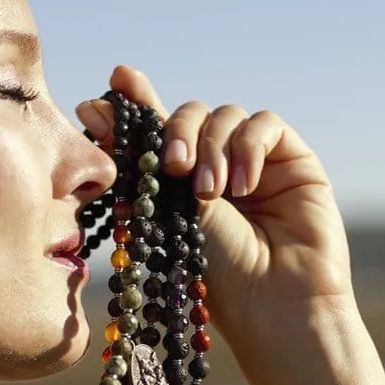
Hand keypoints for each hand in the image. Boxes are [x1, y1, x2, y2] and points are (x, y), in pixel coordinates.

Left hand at [77, 65, 357, 353]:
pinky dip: (249, 148)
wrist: (273, 305)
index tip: (117, 79)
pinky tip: (244, 188)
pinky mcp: (291, 159)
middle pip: (188, 115)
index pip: (154, 131)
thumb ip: (139, 161)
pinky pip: (264, 124)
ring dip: (212, 149)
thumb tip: (92, 105)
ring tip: (211, 193)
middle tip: (174, 167)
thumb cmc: (217, 278)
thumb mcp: (166, 217)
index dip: (135, 102)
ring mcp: (254, 162)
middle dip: (176, 132)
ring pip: (223, 115)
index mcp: (178, 186)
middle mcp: (215, 169)